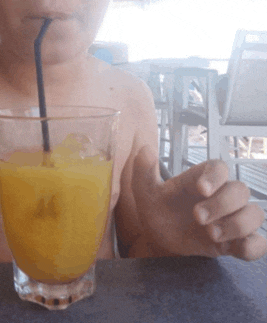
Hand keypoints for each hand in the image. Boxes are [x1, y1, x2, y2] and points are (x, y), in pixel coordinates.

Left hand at [130, 146, 266, 260]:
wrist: (160, 238)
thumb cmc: (158, 209)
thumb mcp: (146, 191)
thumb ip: (144, 171)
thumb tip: (145, 149)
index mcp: (202, 178)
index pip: (219, 168)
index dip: (215, 176)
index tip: (201, 189)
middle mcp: (222, 195)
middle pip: (240, 190)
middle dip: (222, 204)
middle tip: (197, 217)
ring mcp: (232, 218)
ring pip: (255, 214)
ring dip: (237, 224)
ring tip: (211, 234)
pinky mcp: (237, 241)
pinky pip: (259, 243)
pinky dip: (252, 247)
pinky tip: (233, 250)